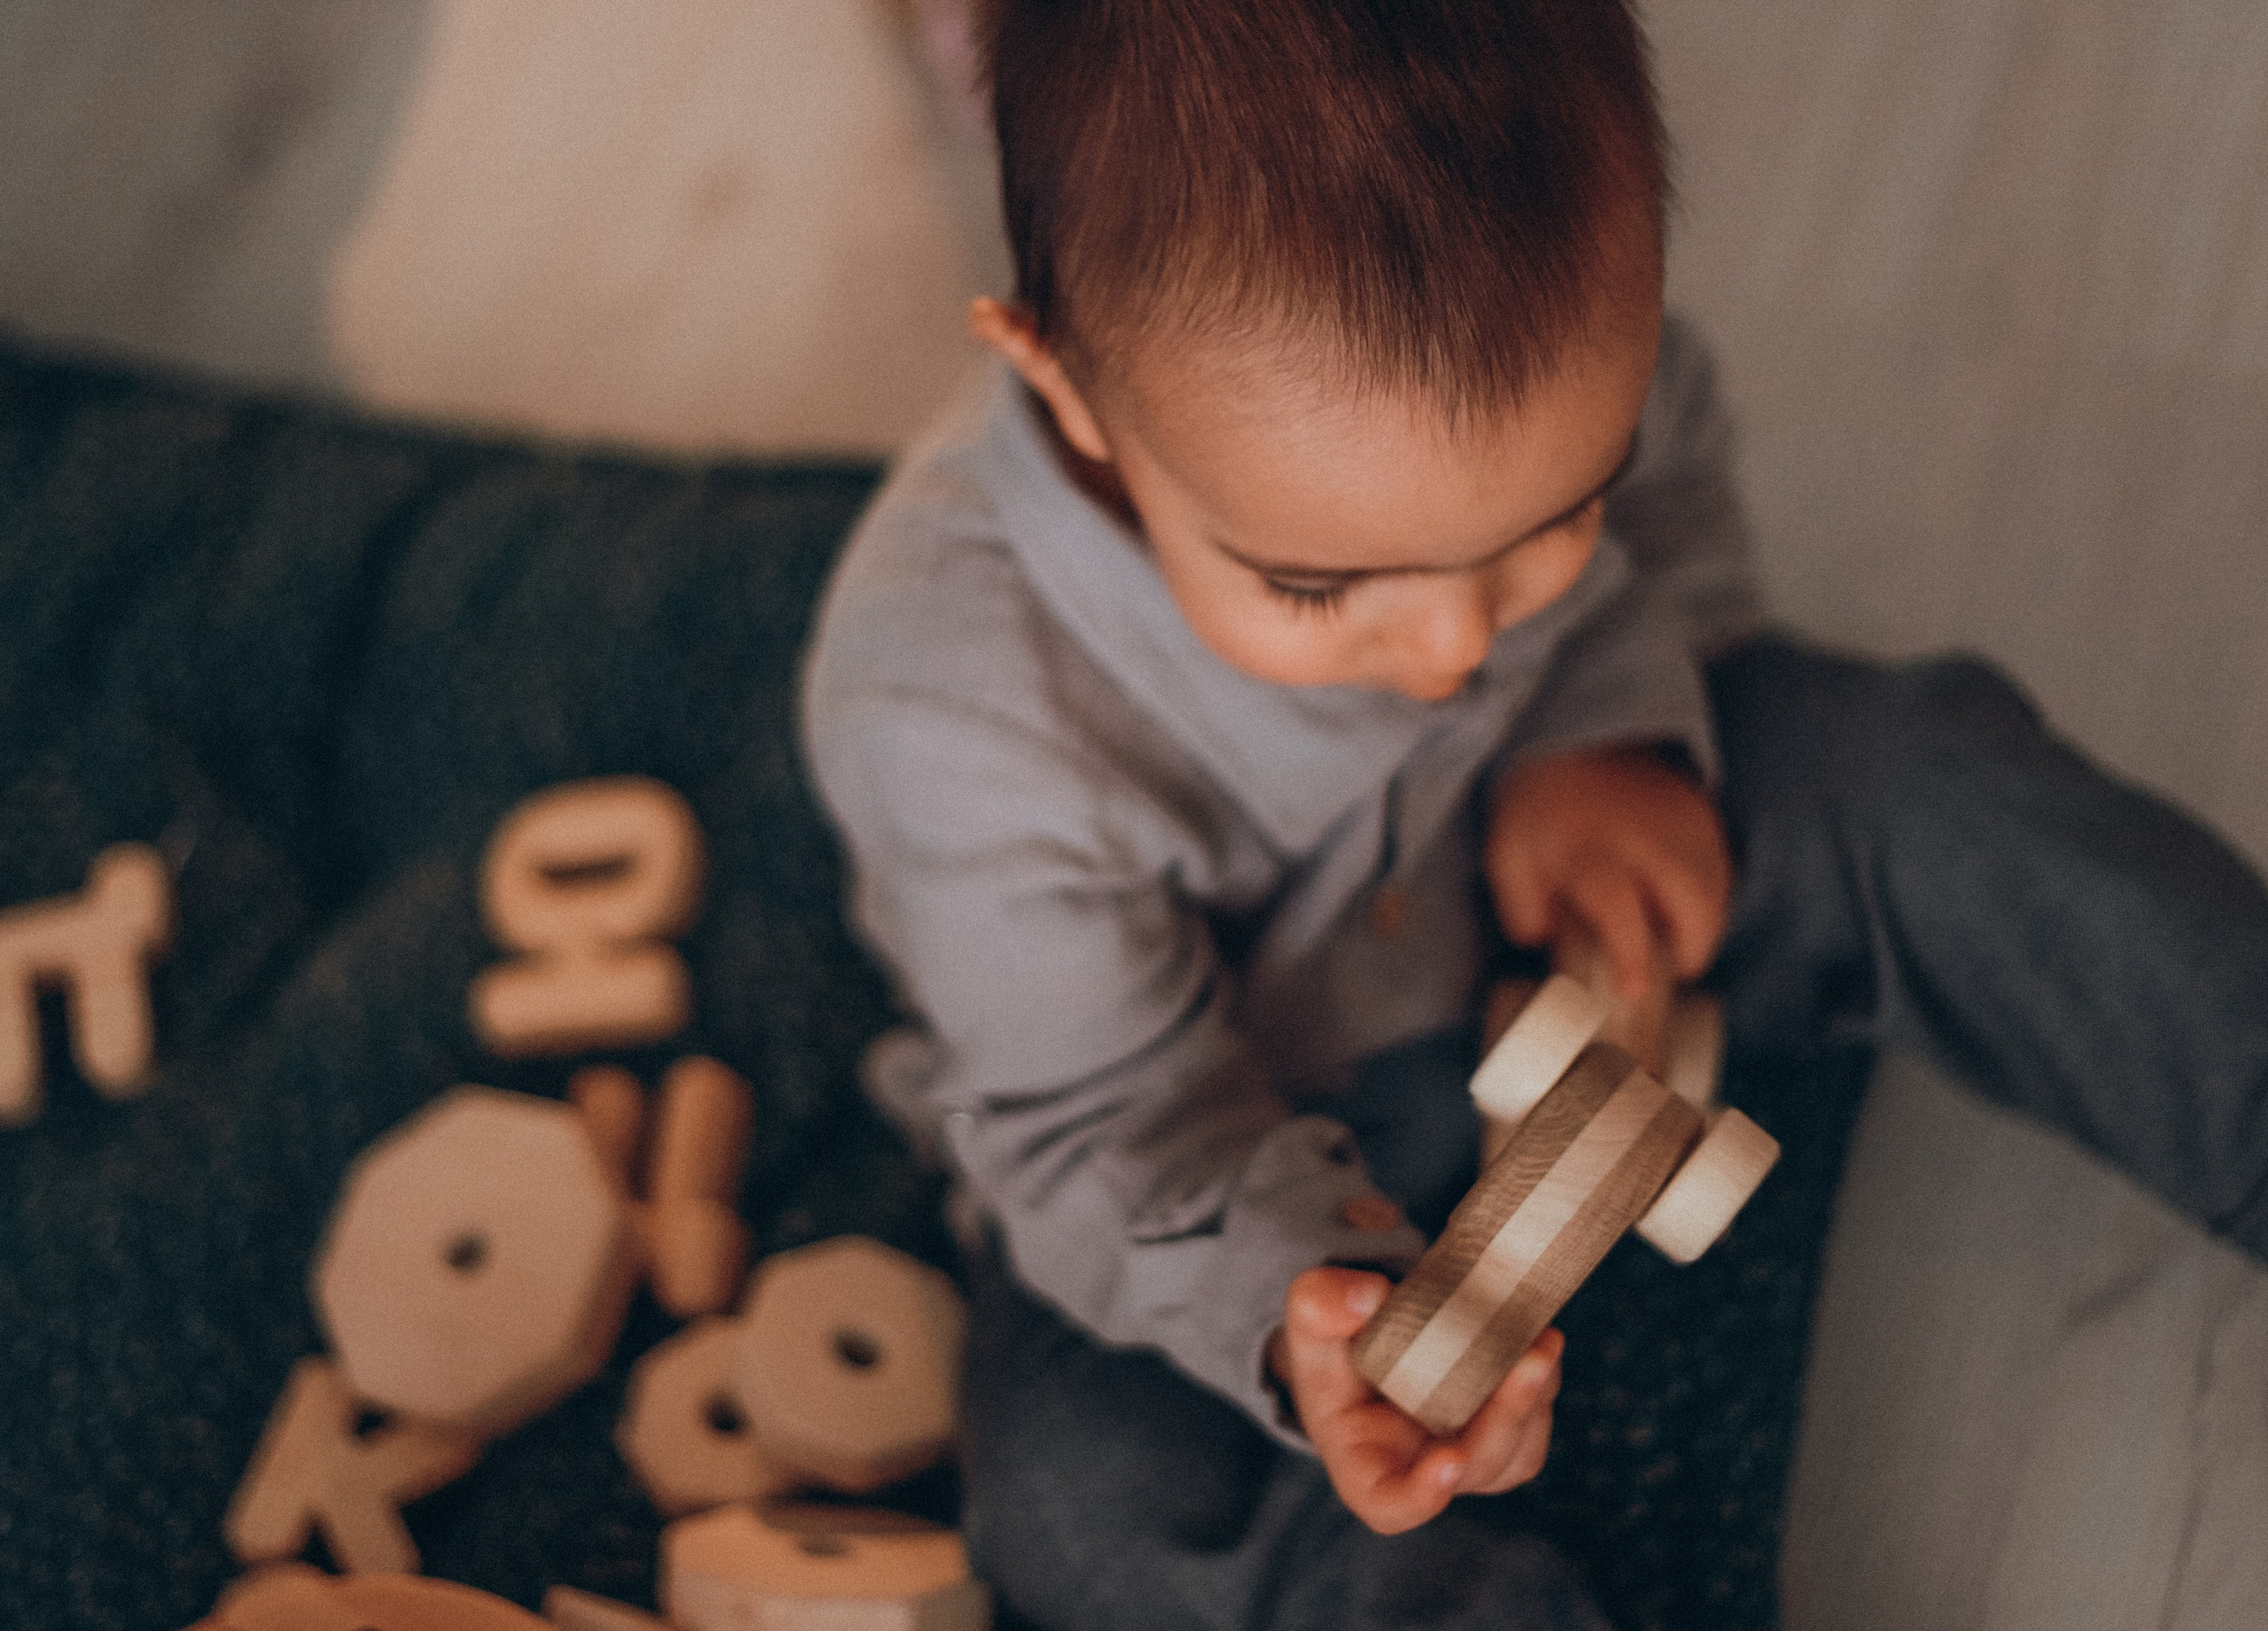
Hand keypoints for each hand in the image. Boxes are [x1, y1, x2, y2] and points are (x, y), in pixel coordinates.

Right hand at [1270, 1268, 1561, 1534]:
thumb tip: (1371, 1297)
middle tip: (1531, 1361)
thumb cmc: (1332, 1337)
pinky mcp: (1497, 1428)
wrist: (1367, 1330)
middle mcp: (1419, 1469)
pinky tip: (1538, 1338)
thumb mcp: (1310, 1313)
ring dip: (1534, 1401)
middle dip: (1507, 1418)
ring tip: (1540, 1342)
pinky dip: (1542, 1385)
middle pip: (1475, 1468)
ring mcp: (1464, 1452)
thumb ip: (1322, 1304)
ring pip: (1516, 1452)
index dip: (1421, 1496)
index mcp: (1363, 1460)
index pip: (1389, 1504)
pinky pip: (1532, 1423)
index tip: (1450, 1461)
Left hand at [1486, 744, 1731, 1000]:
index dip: (1631, 957)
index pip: (1619, 911)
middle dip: (1694, 946)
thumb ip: (1523, 907)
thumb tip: (1544, 944)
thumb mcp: (1508, 857)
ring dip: (1707, 923)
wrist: (1569, 740)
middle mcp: (1643, 834)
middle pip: (1693, 899)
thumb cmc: (1538, 809)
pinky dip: (1713, 892)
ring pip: (1716, 884)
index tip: (1635, 990)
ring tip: (1683, 943)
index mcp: (1588, 850)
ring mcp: (1679, 818)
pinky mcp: (1701, 808)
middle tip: (1677, 968)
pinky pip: (1722, 862)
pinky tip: (1689, 906)